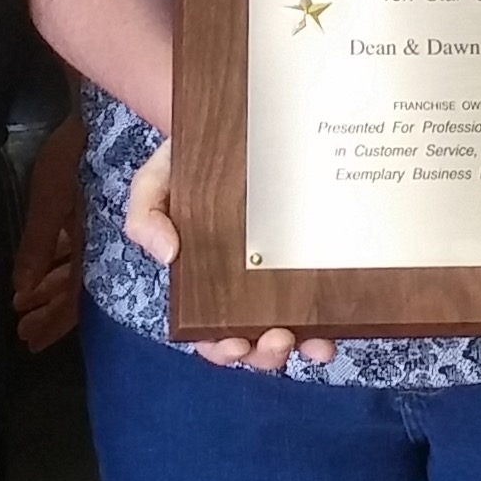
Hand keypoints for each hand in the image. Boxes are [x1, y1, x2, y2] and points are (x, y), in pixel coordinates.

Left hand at [13, 111, 84, 351]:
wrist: (111, 107)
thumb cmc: (80, 149)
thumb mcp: (53, 194)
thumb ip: (39, 243)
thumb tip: (22, 289)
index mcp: (98, 245)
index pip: (77, 298)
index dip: (54, 322)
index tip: (30, 342)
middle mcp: (106, 242)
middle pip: (78, 288)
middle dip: (49, 309)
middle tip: (23, 329)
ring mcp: (104, 226)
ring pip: (78, 268)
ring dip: (51, 287)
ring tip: (24, 304)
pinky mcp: (101, 209)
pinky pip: (80, 247)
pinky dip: (58, 262)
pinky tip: (40, 269)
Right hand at [122, 139, 336, 371]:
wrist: (224, 126)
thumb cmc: (184, 161)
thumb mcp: (154, 183)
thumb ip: (146, 216)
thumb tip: (167, 254)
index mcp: (204, 281)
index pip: (209, 330)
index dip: (220, 348)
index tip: (232, 343)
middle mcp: (243, 285)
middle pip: (254, 340)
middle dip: (265, 353)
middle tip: (276, 339)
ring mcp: (278, 274)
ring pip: (291, 330)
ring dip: (301, 347)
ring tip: (313, 344)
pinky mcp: (307, 256)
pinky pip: (319, 300)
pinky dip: (328, 322)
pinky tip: (335, 328)